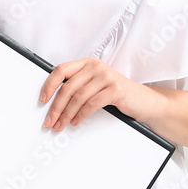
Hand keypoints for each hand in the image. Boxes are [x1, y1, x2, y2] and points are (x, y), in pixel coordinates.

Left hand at [39, 57, 154, 129]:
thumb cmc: (116, 94)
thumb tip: (53, 102)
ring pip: (78, 97)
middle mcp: (96, 66)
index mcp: (88, 63)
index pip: (61, 70)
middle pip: (68, 87)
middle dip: (56, 107)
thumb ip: (78, 86)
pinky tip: (76, 122)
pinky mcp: (115, 89)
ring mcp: (106, 76)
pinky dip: (81, 115)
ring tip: (61, 125)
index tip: (42, 100)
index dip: (49, 85)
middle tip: (49, 121)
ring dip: (66, 114)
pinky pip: (91, 104)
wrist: (144, 101)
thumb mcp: (95, 85)